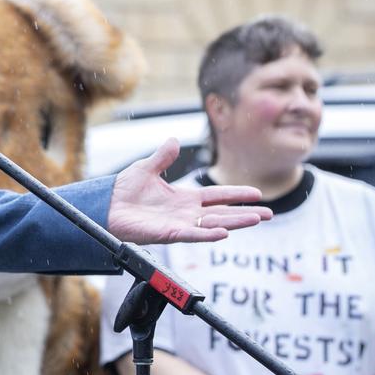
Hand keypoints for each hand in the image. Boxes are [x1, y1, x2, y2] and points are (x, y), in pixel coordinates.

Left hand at [106, 138, 271, 243]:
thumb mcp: (147, 168)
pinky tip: (224, 232)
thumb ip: (163, 156)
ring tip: (257, 219)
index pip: (216, 196)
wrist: (105, 206)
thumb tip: (175, 140)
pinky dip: (208, 234)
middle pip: (222, 213)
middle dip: (246, 213)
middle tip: (269, 214)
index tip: (257, 194)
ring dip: (235, 222)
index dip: (236, 194)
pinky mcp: (168, 234)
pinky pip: (192, 235)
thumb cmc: (123, 191)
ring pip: (213, 224)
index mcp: (184, 198)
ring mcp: (179, 224)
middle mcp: (186, 213)